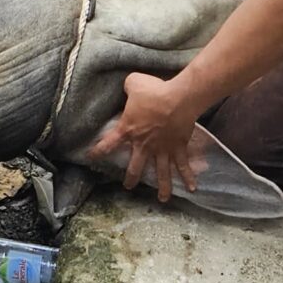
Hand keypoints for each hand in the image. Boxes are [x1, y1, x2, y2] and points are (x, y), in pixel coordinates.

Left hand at [87, 73, 206, 201]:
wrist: (178, 99)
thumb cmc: (154, 91)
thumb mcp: (133, 83)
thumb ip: (127, 87)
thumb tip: (128, 85)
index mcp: (128, 130)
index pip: (108, 144)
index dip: (98, 152)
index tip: (90, 159)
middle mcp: (144, 145)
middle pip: (135, 167)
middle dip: (131, 179)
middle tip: (129, 186)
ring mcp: (162, 149)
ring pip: (161, 173)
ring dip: (163, 187)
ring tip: (163, 199)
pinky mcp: (178, 148)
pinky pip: (183, 166)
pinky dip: (188, 177)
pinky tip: (192, 189)